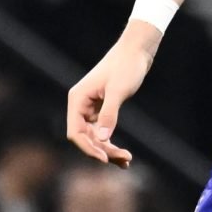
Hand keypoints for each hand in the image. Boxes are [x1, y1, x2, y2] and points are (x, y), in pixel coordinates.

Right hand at [65, 25, 158, 165]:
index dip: (88, 148)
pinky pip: (102, 131)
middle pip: (85, 138)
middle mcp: (80, 105)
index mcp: (77, 99)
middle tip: (125, 159)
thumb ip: (109, 114)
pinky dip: (111, 143)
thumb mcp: (118, 91)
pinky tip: (124, 156)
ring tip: (127, 160)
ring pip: (94, 137)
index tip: (105, 158)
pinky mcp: (101, 109)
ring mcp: (90, 108)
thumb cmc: (126, 66)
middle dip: (103, 151)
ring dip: (108, 150)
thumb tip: (101, 138)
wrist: (136, 51)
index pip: (75, 132)